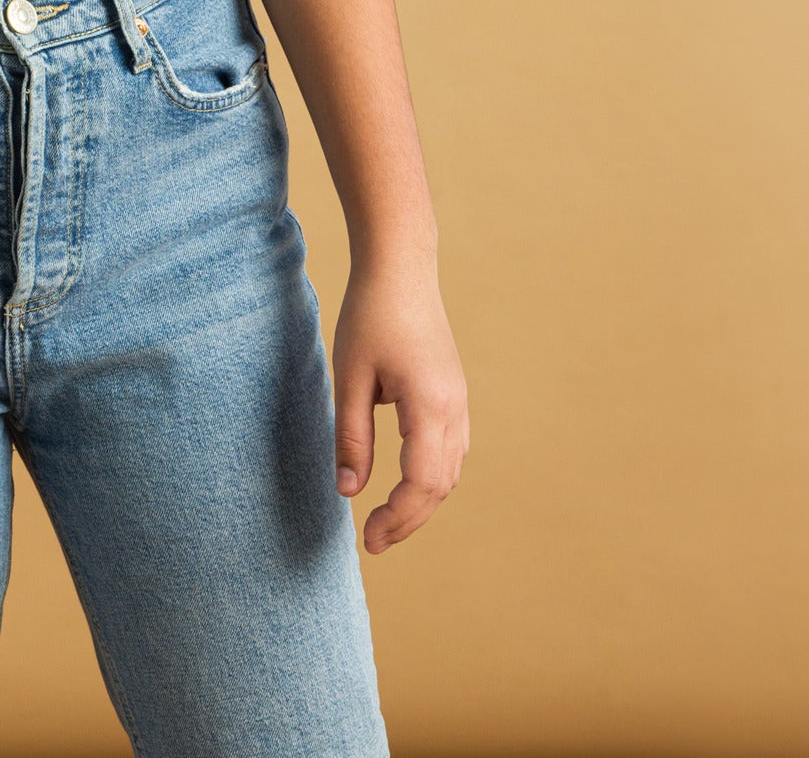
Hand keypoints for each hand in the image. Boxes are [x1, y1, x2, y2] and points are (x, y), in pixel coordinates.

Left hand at [331, 255, 468, 553]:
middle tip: (373, 540)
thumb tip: (348, 492)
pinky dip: (432, 478)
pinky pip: (451, 451)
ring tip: (387, 520)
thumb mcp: (350, 376)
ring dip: (422, 502)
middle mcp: (454, 410)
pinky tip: (407, 485)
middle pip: (440, 486)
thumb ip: (351, 436)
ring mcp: (459, 402)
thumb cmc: (370, 315)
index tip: (368, 540)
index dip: (396, 518)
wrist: (401, 268)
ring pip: (451, 472)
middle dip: (409, 519)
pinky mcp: (454, 394)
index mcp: (430, 407)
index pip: (421, 484)